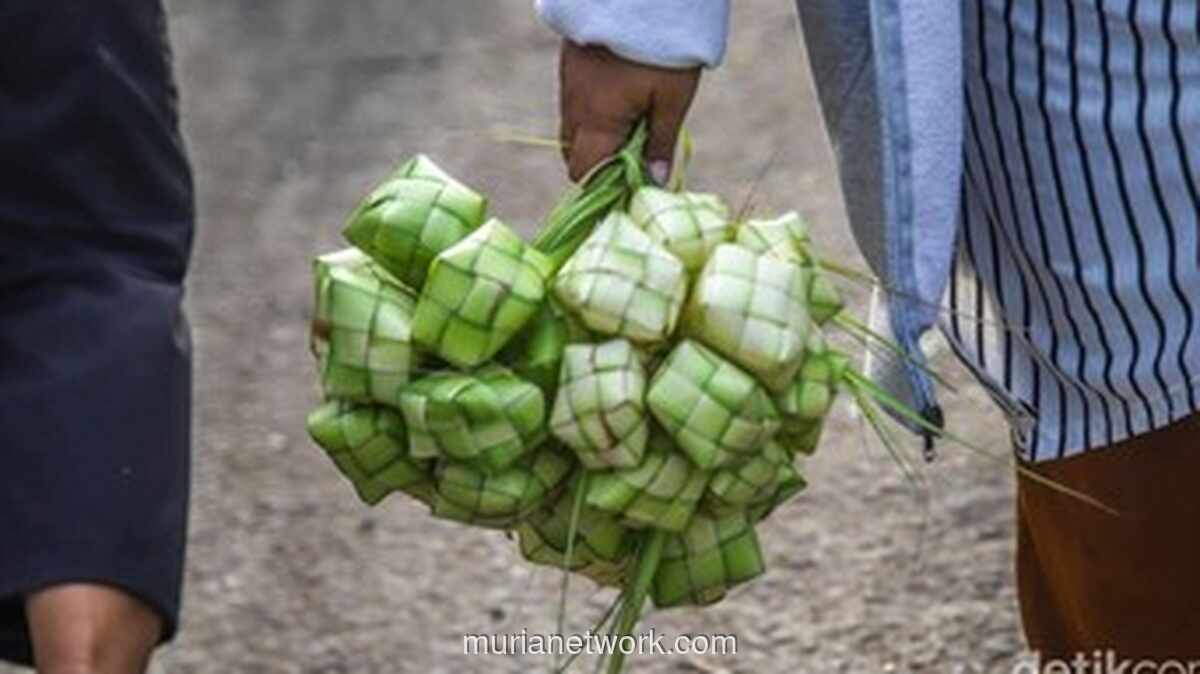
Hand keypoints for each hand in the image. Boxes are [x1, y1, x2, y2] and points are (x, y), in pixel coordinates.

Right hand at [558, 40, 701, 182]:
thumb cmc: (662, 51)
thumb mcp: (671, 101)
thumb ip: (660, 143)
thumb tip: (655, 181)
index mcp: (597, 122)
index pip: (584, 173)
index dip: (604, 186)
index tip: (631, 182)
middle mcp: (574, 108)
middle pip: (573, 156)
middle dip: (598, 163)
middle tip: (633, 154)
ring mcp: (568, 86)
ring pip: (572, 130)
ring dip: (596, 137)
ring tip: (630, 123)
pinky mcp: (570, 68)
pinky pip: (574, 105)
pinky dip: (591, 114)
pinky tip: (618, 100)